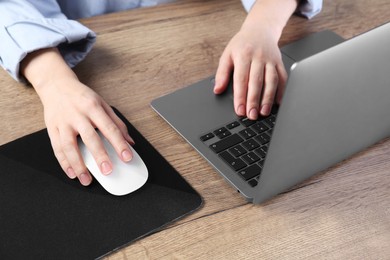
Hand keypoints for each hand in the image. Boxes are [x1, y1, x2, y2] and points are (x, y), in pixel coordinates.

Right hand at [21, 48, 133, 185]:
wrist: (56, 85)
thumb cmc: (82, 97)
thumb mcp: (103, 104)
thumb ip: (117, 123)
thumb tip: (130, 142)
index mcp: (93, 107)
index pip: (109, 128)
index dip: (119, 143)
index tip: (127, 157)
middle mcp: (77, 115)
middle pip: (90, 138)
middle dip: (100, 156)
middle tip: (108, 171)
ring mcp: (63, 122)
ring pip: (69, 146)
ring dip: (78, 165)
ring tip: (86, 179)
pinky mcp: (51, 128)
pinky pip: (56, 148)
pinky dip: (64, 163)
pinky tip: (72, 173)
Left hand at [214, 24, 286, 119]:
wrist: (260, 29)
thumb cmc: (242, 44)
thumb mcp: (227, 55)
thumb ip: (222, 73)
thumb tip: (217, 90)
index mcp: (243, 55)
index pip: (241, 79)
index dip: (240, 97)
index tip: (239, 111)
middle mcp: (258, 57)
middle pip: (256, 82)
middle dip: (254, 100)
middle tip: (251, 116)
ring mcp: (271, 60)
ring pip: (271, 81)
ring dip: (268, 98)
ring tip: (264, 112)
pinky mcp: (280, 62)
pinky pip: (283, 77)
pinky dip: (282, 91)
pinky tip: (278, 103)